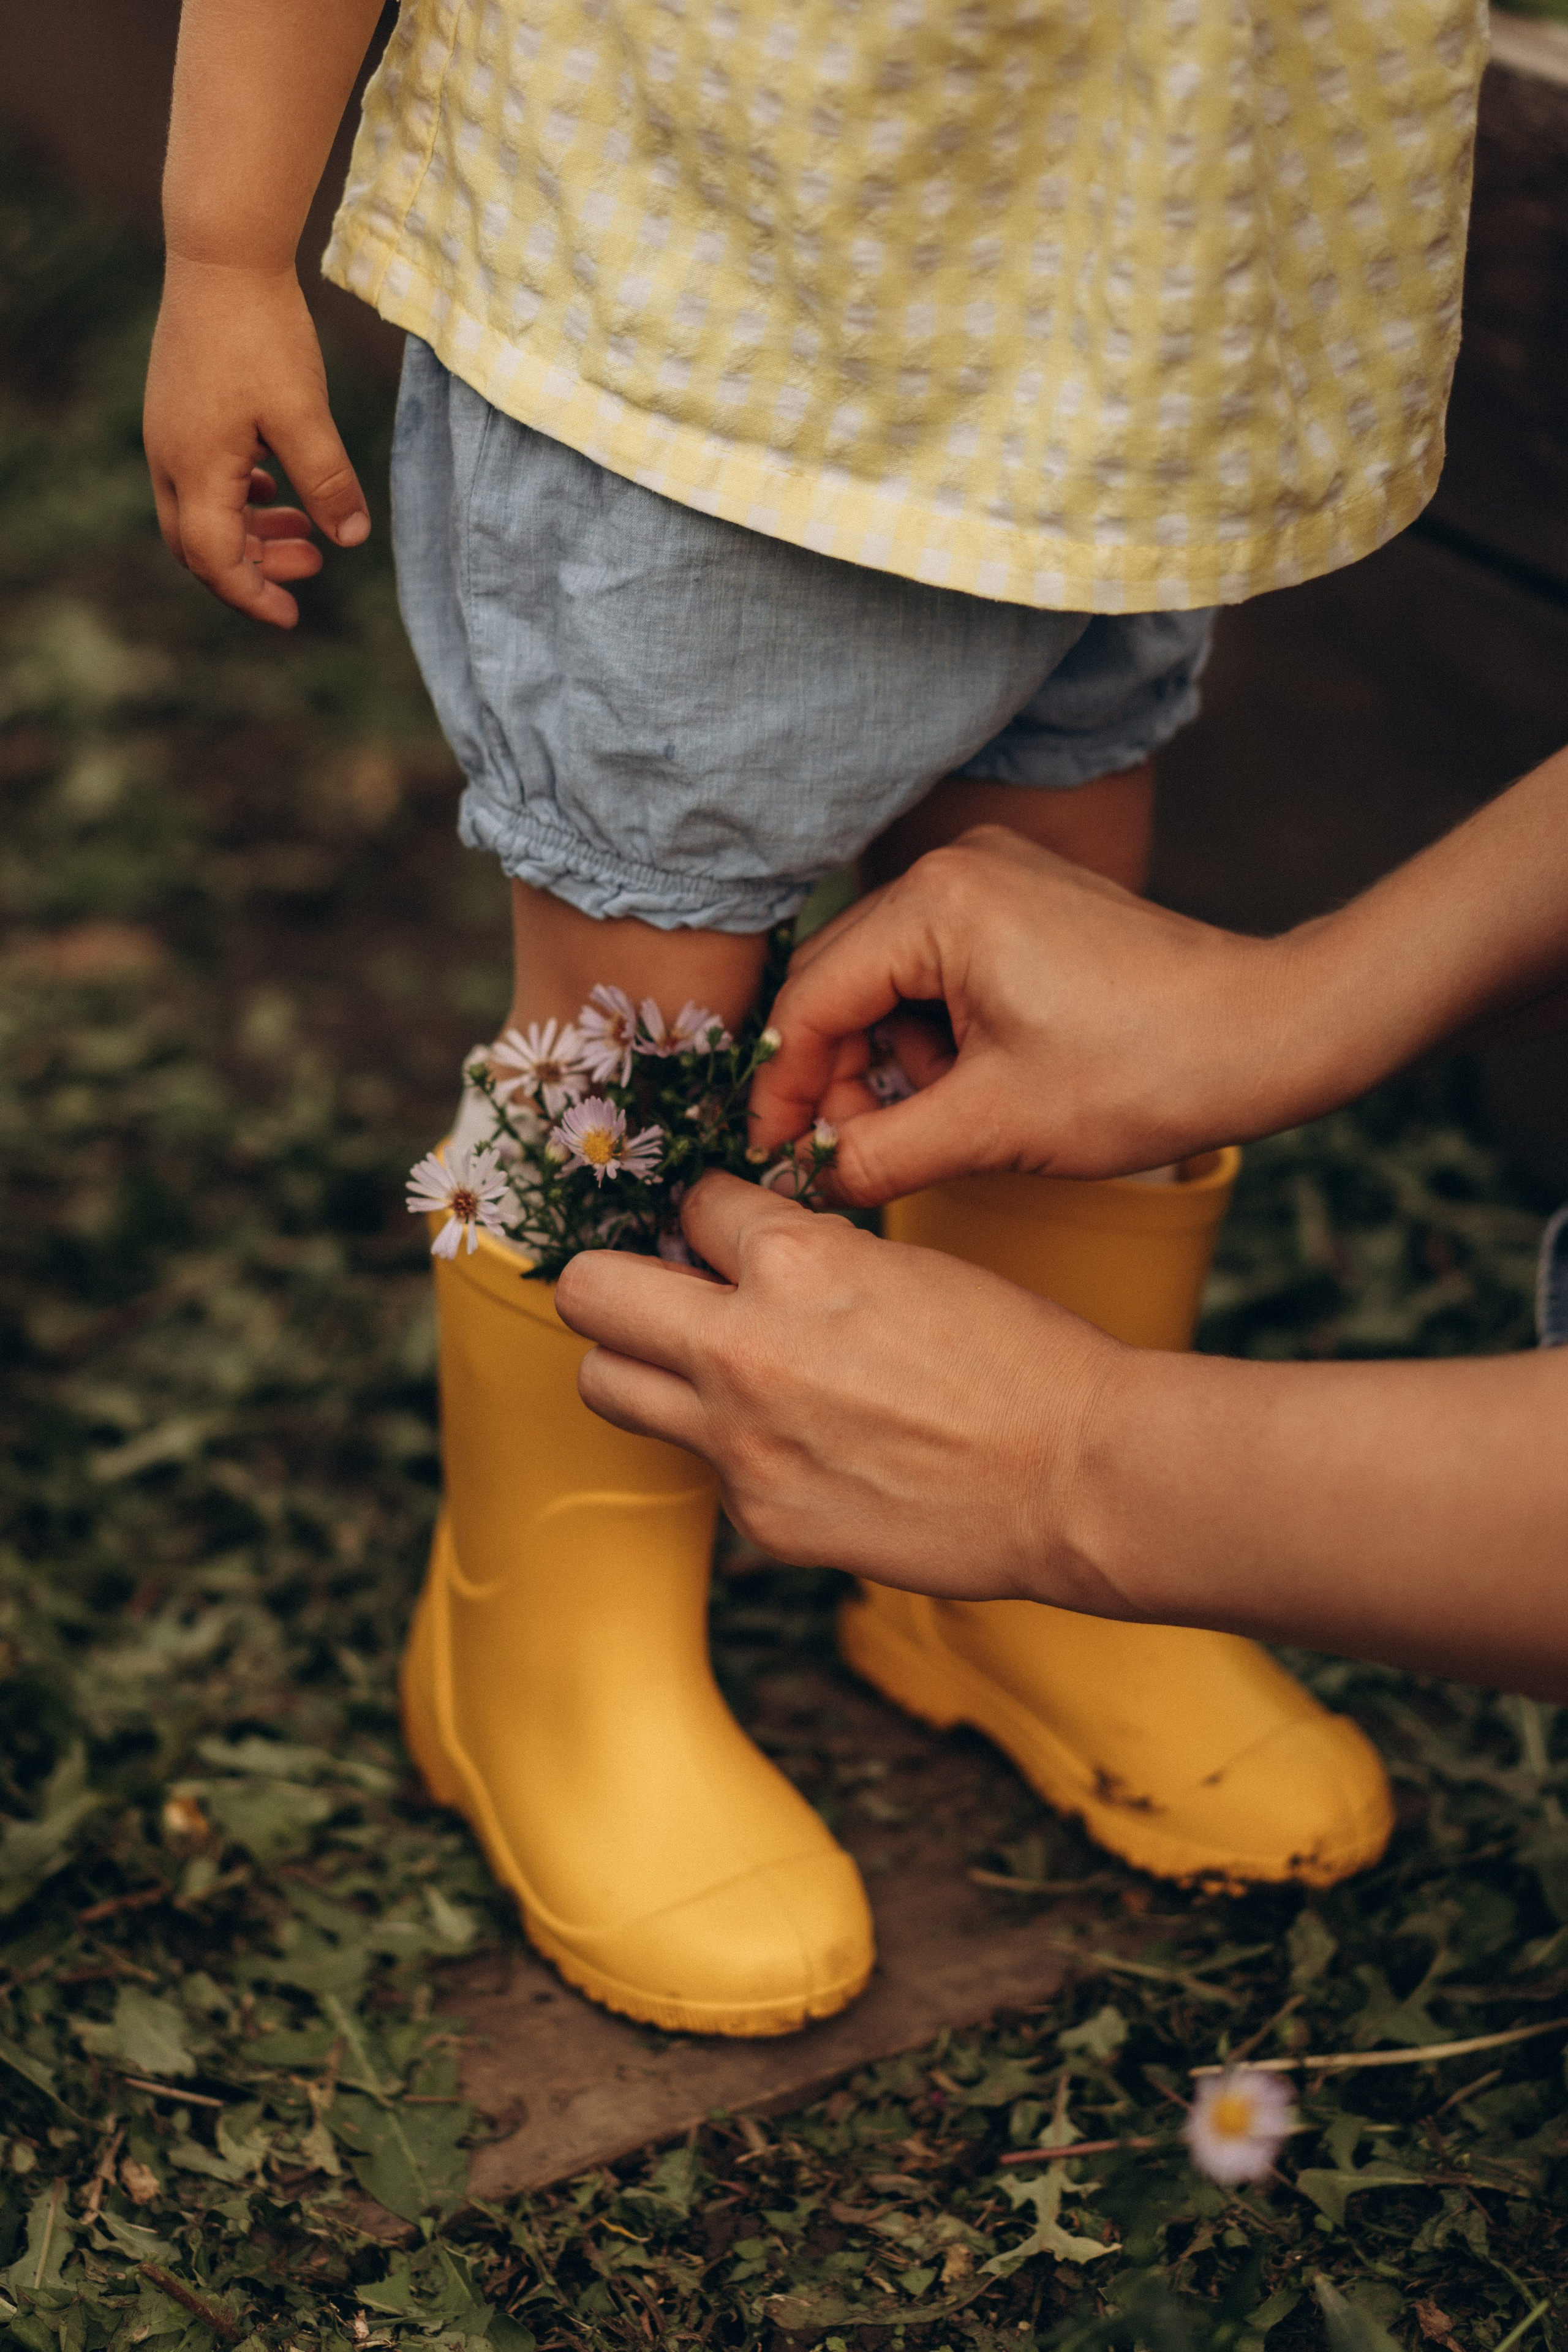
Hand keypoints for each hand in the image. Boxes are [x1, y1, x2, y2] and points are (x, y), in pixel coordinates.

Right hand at [144, 257, 369, 628]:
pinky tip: (276, 486)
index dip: (254, 595)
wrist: (222, 256)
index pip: (216, 561)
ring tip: (306, 531)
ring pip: (202, 513)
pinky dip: (239, 497)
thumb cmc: (262, 334)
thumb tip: (351, 540)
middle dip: (254, 568)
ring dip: (250, 531)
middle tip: (312, 564)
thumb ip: (328, 481)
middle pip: (201, 547)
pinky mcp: (179, 412)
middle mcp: (170, 460)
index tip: (293, 616)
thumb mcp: (305, 415)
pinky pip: (202, 478)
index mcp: (197, 470)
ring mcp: (169, 435)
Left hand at [554, 1173, 1124, 1606]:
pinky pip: (702, 1468)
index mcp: (794, 1260)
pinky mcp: (759, 1518)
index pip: (691, 1206)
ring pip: (607, 1385)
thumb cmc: (1017, 1359)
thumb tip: (733, 1261)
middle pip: (591, 1293)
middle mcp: (744, 1347)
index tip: (725, 1240)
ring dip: (638, 1367)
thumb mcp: (900, 1266)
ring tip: (698, 1371)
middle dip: (613, 1283)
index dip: (713, 1220)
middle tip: (653, 1294)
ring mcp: (741, 1443)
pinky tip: (806, 1450)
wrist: (1076, 1476)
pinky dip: (735, 1453)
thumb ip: (802, 1262)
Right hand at [749, 828, 1314, 1202]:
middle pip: (840, 983)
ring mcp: (995, 879)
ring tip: (942, 1124)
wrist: (1271, 1033)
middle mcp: (956, 869)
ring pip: (889, 983)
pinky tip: (975, 1087)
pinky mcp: (1025, 904)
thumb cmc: (1149, 1070)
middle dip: (839, 1078)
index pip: (810, 999)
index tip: (776, 1156)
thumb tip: (809, 1181)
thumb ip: (881, 1155)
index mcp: (937, 903)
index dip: (784, 1089)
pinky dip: (938, 1037)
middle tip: (850, 1157)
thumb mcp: (996, 1127)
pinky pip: (940, 972)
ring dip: (892, 1063)